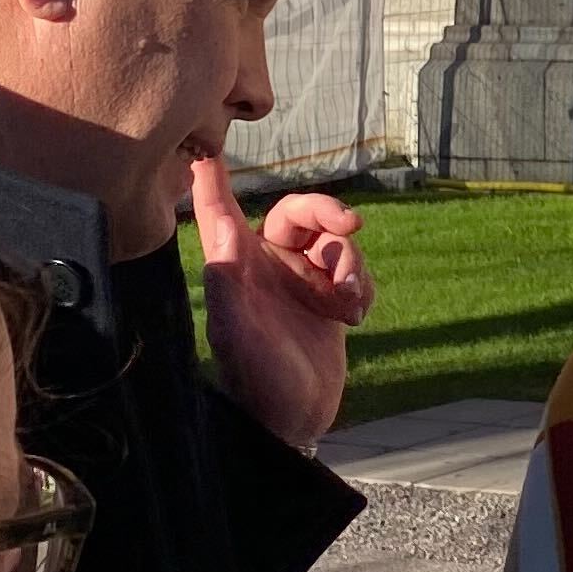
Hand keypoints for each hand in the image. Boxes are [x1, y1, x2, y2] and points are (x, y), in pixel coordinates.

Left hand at [193, 152, 372, 449]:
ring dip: (352, 264)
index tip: (208, 148)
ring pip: (336, 243)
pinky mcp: (329, 302)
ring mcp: (302, 283)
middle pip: (300, 213)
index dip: (214, 179)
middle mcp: (269, 266)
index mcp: (238, 267)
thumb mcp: (237, 335)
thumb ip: (228, 282)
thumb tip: (222, 230)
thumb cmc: (257, 381)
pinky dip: (364, 288)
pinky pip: (356, 274)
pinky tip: (356, 318)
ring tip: (350, 301)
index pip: (221, 210)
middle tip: (351, 224)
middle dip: (328, 212)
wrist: (295, 422)